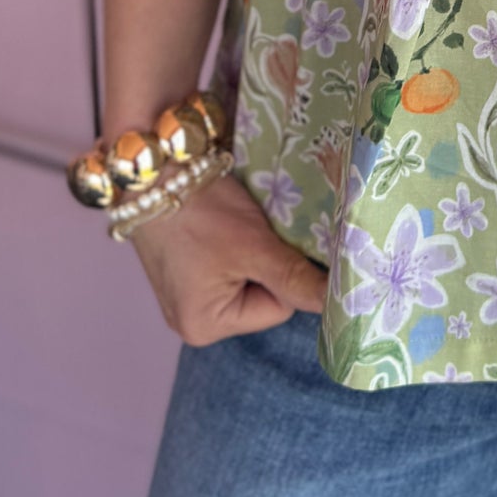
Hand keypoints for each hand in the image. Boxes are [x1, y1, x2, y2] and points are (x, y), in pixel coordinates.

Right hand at [128, 172, 328, 344]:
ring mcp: (183, 296)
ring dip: (252, 251)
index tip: (266, 239)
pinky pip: (226, 267)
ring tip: (234, 224)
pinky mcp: (181, 271)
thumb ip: (297, 278)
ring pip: (248, 278)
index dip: (284, 271)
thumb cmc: (199, 210)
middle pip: (263, 296)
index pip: (279, 308)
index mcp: (204, 327)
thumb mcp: (254, 245)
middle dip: (267, 262)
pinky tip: (222, 224)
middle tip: (250, 229)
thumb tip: (343, 303)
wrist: (153, 169)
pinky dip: (233, 246)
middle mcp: (190, 321)